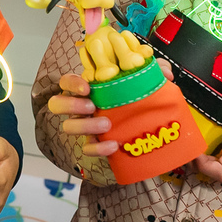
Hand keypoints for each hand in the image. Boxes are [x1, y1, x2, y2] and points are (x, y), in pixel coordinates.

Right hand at [47, 60, 175, 158]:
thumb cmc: (137, 101)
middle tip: (92, 106)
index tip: (87, 87)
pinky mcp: (94, 145)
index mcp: (88, 89)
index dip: (71, 83)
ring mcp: (85, 126)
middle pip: (57, 104)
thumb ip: (155, 72)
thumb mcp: (145, 83)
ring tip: (106, 124)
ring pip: (68, 126)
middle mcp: (80, 107)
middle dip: (71, 104)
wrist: (144, 131)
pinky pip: (87, 149)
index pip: (66, 82)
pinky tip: (113, 145)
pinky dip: (98, 148)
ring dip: (84, 125)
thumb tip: (165, 73)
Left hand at [193, 90, 221, 185]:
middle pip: (208, 173)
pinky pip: (213, 174)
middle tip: (187, 141)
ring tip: (191, 144)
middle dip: (194, 160)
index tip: (194, 147)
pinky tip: (200, 150)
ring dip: (198, 162)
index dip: (202, 163)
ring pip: (208, 175)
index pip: (220, 171)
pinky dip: (205, 164)